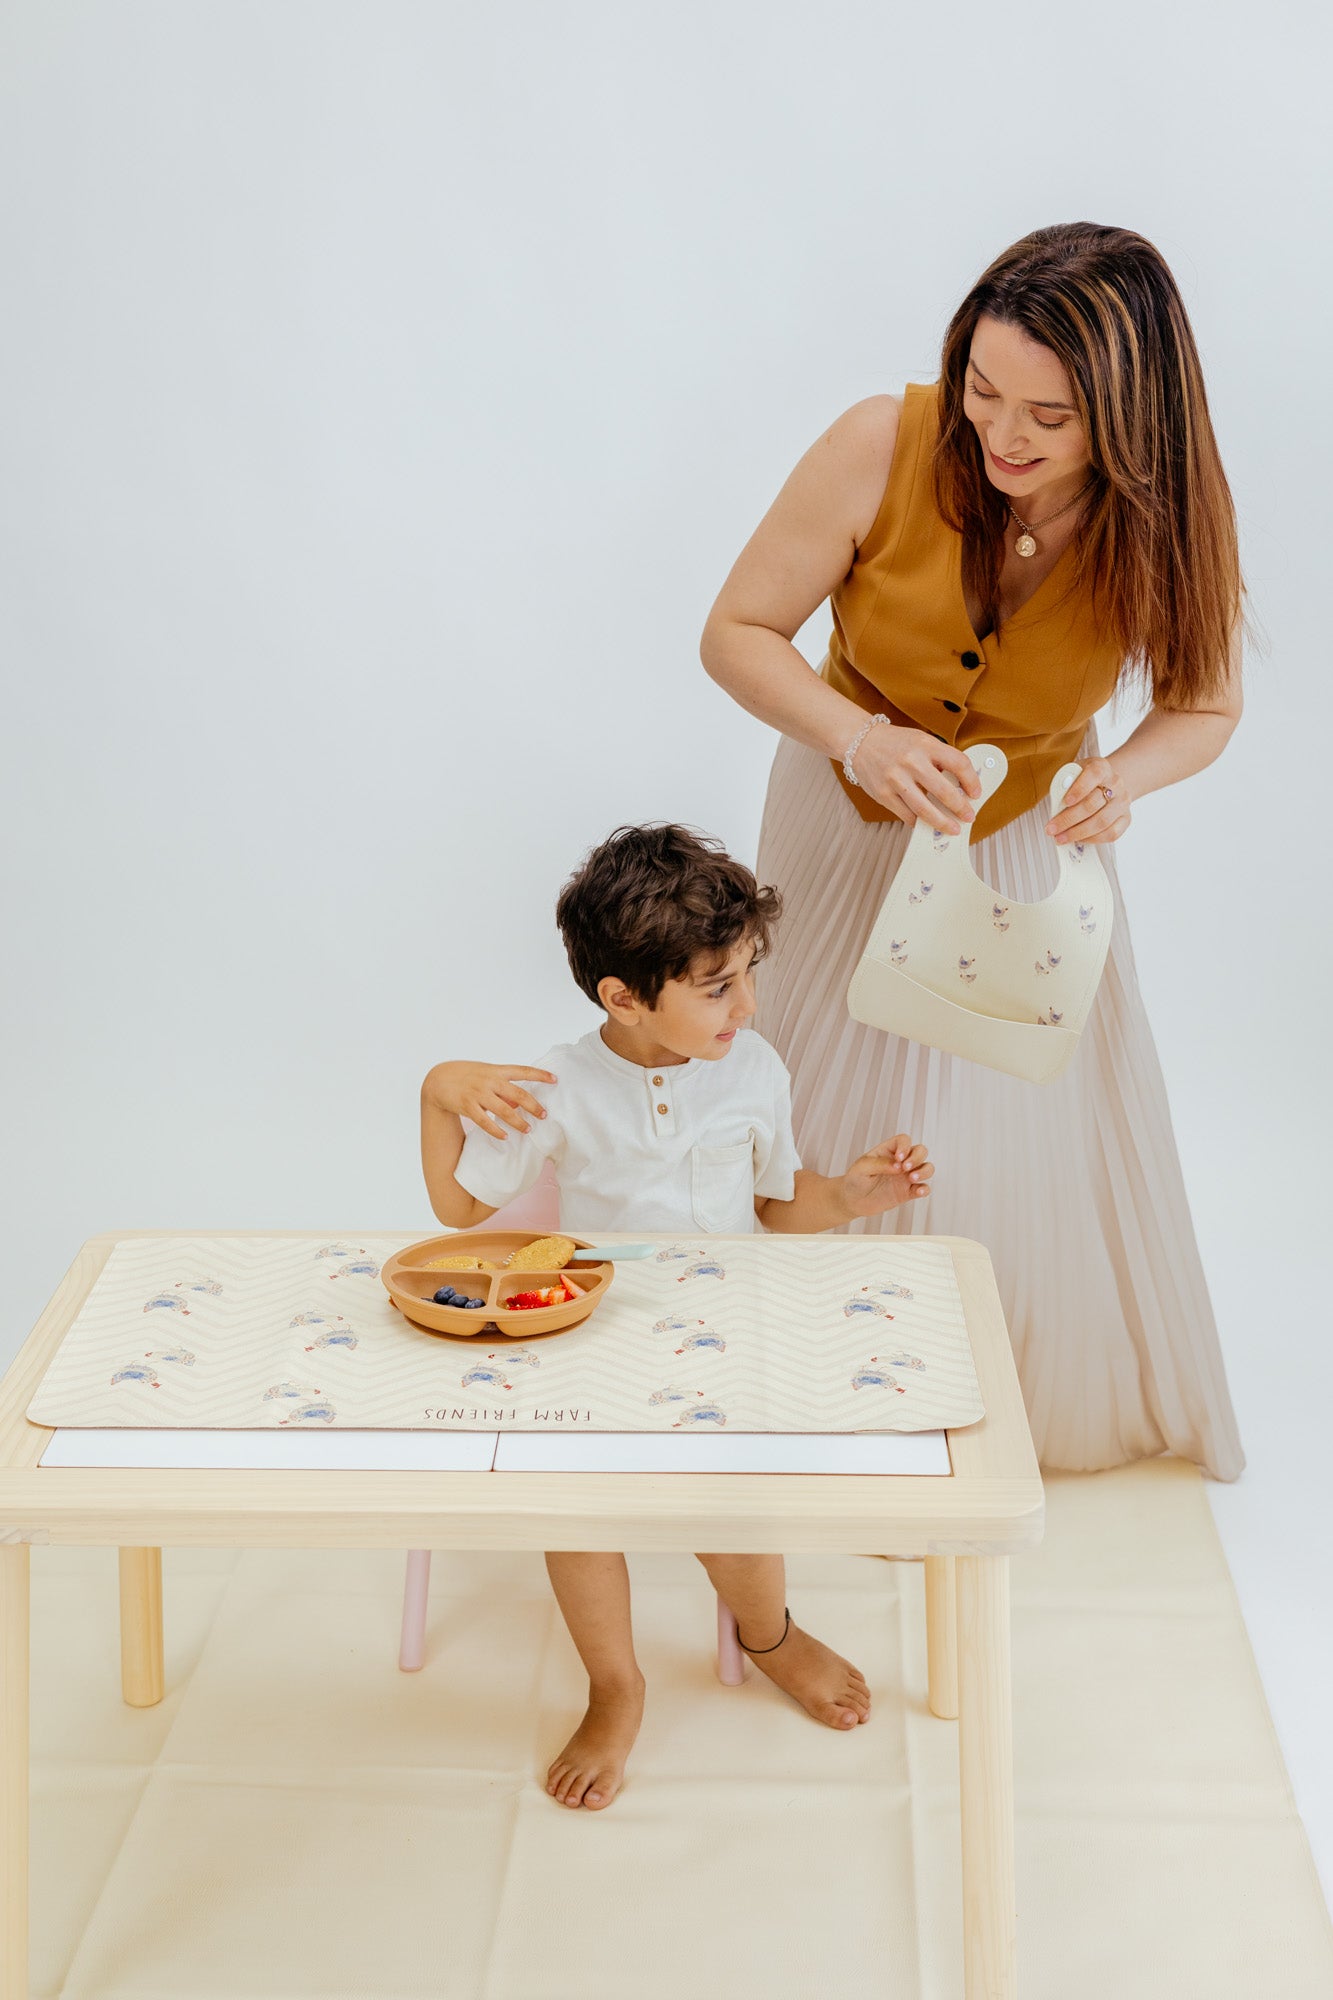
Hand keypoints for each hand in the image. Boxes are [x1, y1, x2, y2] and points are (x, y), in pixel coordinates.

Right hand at [423, 1061, 555, 1138]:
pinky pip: (485, 1121)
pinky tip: (505, 1136)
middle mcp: (489, 1081)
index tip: (555, 1079)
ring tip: (528, 1129)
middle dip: (533, 1105)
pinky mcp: (467, 1106)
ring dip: (518, 1121)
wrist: (439, 1080)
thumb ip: (502, 1088)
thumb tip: (518, 1105)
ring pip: (503, 1110)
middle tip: (544, 1114)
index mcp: (496, 1070)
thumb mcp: (486, 1075)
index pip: (522, 1071)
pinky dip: (496, 1130)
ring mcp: (478, 1093)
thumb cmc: (467, 1077)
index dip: (540, 1074)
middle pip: (517, 1093)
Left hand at [839, 1135, 932, 1218]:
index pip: (904, 1140)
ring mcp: (906, 1177)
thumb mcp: (862, 1167)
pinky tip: (918, 1191)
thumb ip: (879, 1164)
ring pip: (927, 1168)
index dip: (905, 1146)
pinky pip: (923, 1188)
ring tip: (912, 1178)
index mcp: (888, 1151)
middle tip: (905, 1168)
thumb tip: (897, 1166)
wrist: (852, 1200)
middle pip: (920, 1151)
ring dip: (924, 1171)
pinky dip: (925, 1189)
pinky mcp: (908, 1192)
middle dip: (917, 1157)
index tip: (898, 1158)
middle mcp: (900, 1162)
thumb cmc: (855, 1179)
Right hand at [848, 723, 981, 834]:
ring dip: (942, 822)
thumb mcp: (921, 741)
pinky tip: (926, 823)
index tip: (976, 793)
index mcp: (926, 745)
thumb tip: (961, 785)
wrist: (861, 742)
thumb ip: (940, 759)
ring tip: (952, 828)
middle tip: (968, 816)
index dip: (972, 781)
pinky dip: (919, 821)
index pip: (958, 763)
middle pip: (944, 791)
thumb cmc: (896, 743)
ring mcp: (895, 779)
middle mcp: (911, 761)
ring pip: (924, 809)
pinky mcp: (883, 794)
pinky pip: (906, 815)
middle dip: (960, 808)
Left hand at [1046, 757, 1131, 844]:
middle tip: (1051, 829)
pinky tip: (1078, 839)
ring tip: (1060, 838)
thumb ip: (1064, 783)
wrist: (1106, 784)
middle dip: (1068, 819)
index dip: (1080, 788)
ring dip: (1078, 833)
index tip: (1065, 801)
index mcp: (1102, 767)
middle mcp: (1116, 784)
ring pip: (1102, 821)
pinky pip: (1111, 833)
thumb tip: (1058, 800)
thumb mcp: (1072, 774)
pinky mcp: (1126, 818)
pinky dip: (1092, 839)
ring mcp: (1122, 802)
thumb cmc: (1083, 781)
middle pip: (1093, 804)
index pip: (1094, 775)